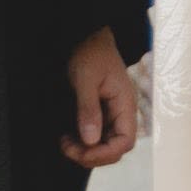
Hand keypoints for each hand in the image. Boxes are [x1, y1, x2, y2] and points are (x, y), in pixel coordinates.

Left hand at [63, 28, 138, 166]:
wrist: (88, 36)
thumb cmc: (91, 53)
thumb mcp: (86, 79)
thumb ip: (88, 109)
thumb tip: (90, 140)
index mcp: (125, 104)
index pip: (125, 141)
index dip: (105, 153)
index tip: (83, 150)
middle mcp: (121, 113)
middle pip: (114, 148)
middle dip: (92, 154)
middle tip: (67, 148)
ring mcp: (111, 114)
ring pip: (104, 145)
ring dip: (85, 150)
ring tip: (65, 143)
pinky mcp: (100, 113)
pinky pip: (96, 135)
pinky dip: (82, 141)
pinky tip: (67, 137)